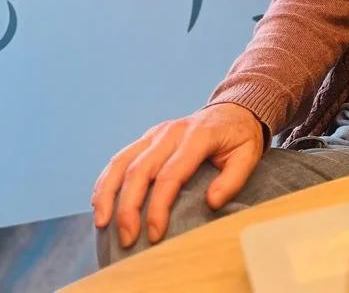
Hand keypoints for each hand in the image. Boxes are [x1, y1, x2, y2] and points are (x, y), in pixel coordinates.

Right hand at [91, 102, 264, 248]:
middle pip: (140, 170)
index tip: (154, 234)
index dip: (159, 207)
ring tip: (103, 223)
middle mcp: (171, 132)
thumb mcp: (248, 156)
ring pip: (122, 162)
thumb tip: (211, 202)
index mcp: (197, 137)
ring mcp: (156, 133)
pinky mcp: (147, 138)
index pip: (170, 175)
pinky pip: (120, 158)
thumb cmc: (240, 137)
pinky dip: (106, 180)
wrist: (235, 109)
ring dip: (108, 194)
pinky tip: (100, 203)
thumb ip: (233, 180)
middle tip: (128, 238)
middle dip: (129, 208)